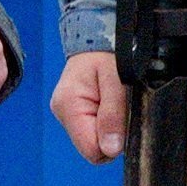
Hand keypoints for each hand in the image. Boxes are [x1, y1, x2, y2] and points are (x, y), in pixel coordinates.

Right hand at [53, 47, 126, 165]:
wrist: (99, 36)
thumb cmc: (108, 52)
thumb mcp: (117, 79)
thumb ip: (113, 114)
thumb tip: (111, 149)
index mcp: (69, 106)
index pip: (91, 149)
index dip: (112, 142)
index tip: (123, 121)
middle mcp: (63, 113)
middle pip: (93, 147)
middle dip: (112, 133)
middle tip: (120, 107)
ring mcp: (67, 113)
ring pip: (94, 140)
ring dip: (110, 126)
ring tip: (114, 101)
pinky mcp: (74, 112)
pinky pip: (93, 129)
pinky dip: (106, 121)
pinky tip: (109, 103)